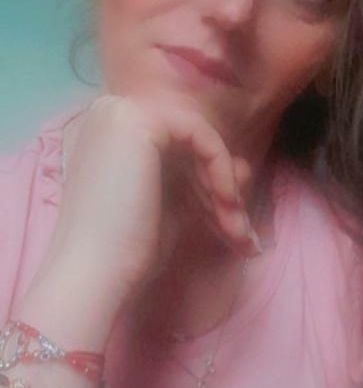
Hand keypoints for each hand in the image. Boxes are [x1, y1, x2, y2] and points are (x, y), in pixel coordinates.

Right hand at [38, 94, 259, 306]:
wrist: (94, 274)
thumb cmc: (127, 252)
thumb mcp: (173, 207)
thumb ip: (202, 183)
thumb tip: (243, 167)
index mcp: (111, 135)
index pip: (178, 151)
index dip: (209, 187)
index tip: (233, 228)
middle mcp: (112, 113)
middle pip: (190, 145)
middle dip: (221, 191)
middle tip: (243, 236)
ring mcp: (122, 112)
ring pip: (199, 140)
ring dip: (225, 187)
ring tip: (238, 233)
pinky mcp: (139, 121)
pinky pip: (201, 135)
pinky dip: (221, 169)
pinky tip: (227, 204)